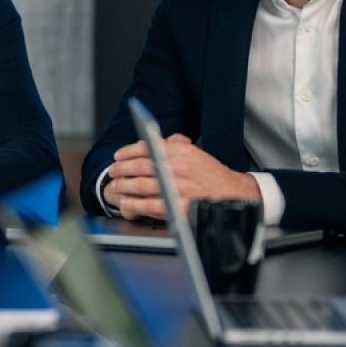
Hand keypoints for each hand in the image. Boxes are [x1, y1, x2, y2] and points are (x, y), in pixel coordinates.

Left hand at [102, 133, 258, 220]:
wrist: (233, 195)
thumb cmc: (212, 176)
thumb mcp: (196, 153)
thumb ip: (176, 145)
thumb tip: (155, 140)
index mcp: (181, 151)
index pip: (148, 146)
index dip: (128, 151)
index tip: (117, 156)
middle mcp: (179, 167)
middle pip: (141, 166)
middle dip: (122, 169)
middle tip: (112, 172)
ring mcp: (179, 187)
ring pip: (142, 185)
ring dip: (124, 186)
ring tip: (114, 187)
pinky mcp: (180, 207)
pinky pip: (150, 204)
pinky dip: (135, 204)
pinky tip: (126, 203)